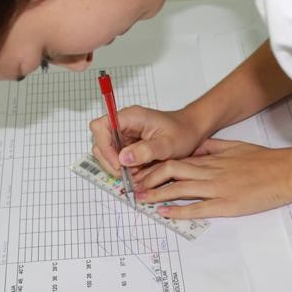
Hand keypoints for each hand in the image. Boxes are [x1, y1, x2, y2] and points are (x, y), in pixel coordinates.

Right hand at [89, 105, 205, 175]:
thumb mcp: (168, 144)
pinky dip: (123, 167)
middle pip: (100, 141)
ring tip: (134, 174)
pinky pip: (116, 157)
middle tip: (125, 175)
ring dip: (116, 166)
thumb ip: (146, 151)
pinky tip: (137, 171)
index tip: (118, 164)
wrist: (191, 131)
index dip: (104, 146)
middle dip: (109, 161)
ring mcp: (124, 134)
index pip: (101, 127)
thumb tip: (123, 158)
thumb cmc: (183, 132)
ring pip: (106, 152)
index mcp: (131, 117)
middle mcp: (124, 124)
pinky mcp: (127, 144)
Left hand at [133, 138, 291, 218]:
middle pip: (170, 171)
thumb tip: (195, 147)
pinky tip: (165, 213)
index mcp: (211, 158)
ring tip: (140, 200)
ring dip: (156, 194)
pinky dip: (178, 210)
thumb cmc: (263, 159)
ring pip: (179, 189)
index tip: (141, 171)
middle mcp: (209, 171)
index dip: (155, 165)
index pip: (175, 159)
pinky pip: (197, 208)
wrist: (286, 171)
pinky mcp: (227, 204)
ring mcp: (217, 188)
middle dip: (149, 179)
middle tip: (134, 187)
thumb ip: (212, 147)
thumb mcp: (234, 146)